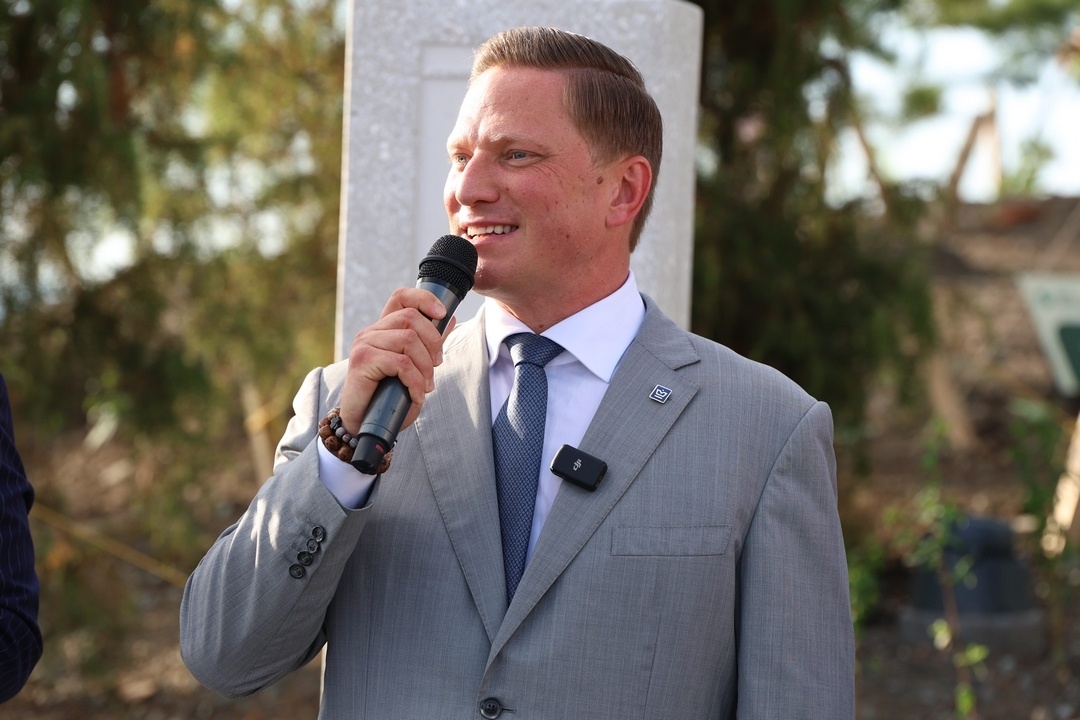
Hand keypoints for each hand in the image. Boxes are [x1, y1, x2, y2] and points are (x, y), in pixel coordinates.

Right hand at [338, 288, 455, 435]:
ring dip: (425, 367)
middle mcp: (372, 331)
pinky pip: (401, 363)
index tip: (442, 314)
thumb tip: (449, 319)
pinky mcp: (362, 360)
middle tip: (436, 366)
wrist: (364, 424)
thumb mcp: (416, 367)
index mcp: (384, 328)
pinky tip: (416, 395)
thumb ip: (429, 343)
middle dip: (433, 342)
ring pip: (409, 340)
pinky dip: (415, 381)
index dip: (424, 299)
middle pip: (411, 318)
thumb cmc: (389, 397)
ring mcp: (365, 344)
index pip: (402, 297)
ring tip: (425, 386)